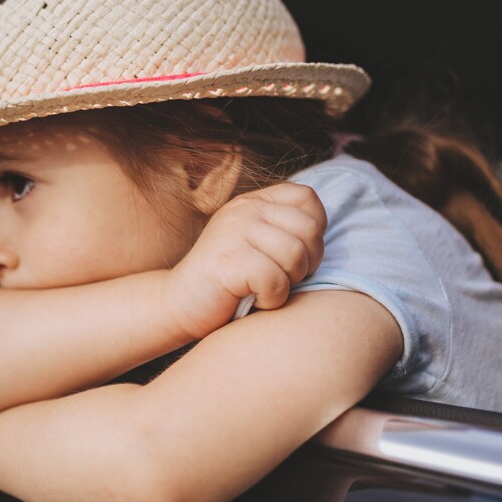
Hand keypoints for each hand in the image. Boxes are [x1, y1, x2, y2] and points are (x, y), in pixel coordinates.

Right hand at [165, 183, 325, 338]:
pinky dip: (270, 299)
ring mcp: (234, 232)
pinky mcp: (228, 261)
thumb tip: (322, 232)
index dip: (315, 230)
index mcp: (253, 202)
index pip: (307, 198)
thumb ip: (283, 228)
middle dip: (306, 262)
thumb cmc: (227, 280)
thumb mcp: (254, 243)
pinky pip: (275, 281)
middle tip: (282, 277)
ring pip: (295, 255)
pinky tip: (252, 298)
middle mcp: (244, 210)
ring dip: (288, 282)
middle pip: (309, 229)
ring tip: (265, 287)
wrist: (179, 303)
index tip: (296, 253)